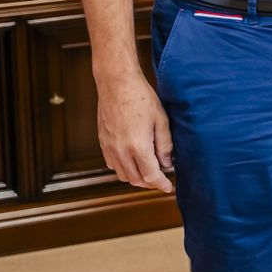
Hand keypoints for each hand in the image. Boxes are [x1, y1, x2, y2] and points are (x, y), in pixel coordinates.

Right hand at [96, 68, 173, 193]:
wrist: (117, 83)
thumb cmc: (141, 97)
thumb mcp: (161, 120)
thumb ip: (165, 145)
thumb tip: (167, 164)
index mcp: (137, 146)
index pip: (150, 175)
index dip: (161, 184)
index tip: (169, 188)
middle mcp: (120, 151)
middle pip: (136, 179)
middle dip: (150, 183)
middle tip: (162, 179)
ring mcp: (109, 147)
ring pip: (122, 175)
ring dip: (136, 178)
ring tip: (150, 170)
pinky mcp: (102, 142)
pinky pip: (112, 165)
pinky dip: (124, 169)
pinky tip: (134, 161)